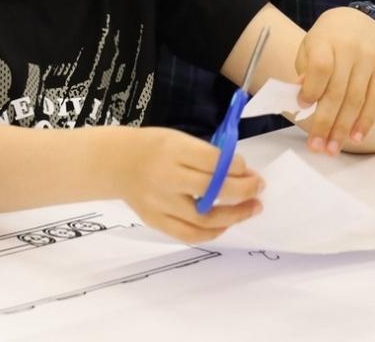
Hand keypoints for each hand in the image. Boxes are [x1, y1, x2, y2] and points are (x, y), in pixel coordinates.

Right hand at [116, 128, 262, 244]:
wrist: (115, 163)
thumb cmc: (153, 147)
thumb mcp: (178, 140)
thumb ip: (207, 156)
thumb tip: (243, 174)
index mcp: (172, 150)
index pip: (214, 162)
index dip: (239, 168)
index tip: (249, 170)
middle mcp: (166, 177)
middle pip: (213, 190)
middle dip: (244, 191)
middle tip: (259, 188)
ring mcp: (160, 203)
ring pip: (205, 218)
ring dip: (235, 215)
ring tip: (252, 209)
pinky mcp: (155, 221)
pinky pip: (189, 234)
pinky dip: (212, 232)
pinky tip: (225, 224)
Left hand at [295, 7, 374, 154]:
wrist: (358, 21)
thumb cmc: (327, 40)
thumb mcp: (309, 47)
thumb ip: (306, 71)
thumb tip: (302, 99)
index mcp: (326, 41)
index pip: (320, 67)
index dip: (312, 89)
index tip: (301, 106)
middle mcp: (350, 50)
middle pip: (338, 91)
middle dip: (326, 122)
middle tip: (317, 146)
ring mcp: (370, 60)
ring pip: (356, 99)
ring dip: (344, 128)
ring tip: (333, 147)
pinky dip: (366, 120)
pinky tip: (356, 136)